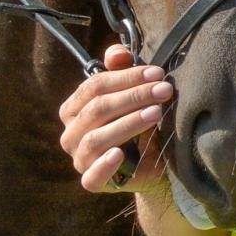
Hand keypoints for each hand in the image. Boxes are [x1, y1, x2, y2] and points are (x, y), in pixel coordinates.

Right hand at [57, 44, 171, 192]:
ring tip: (156, 113)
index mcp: (75, 108)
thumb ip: (123, 72)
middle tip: (164, 90)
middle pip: (97, 109)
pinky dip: (103, 165)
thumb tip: (117, 53)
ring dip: (127, 124)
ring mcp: (79, 158)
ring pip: (95, 139)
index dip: (127, 77)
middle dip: (134, 97)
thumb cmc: (140, 124)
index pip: (94, 86)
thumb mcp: (135, 96)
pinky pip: (91, 176)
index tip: (158, 73)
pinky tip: (120, 154)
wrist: (154, 164)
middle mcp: (71, 132)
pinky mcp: (91, 181)